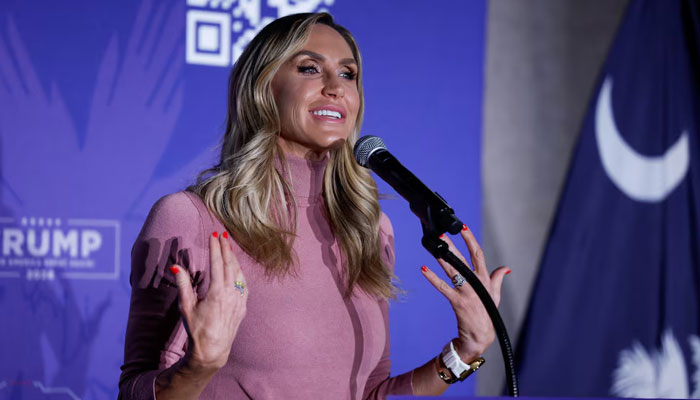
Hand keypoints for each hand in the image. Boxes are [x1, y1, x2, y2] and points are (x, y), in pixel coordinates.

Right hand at [170, 232, 247, 372]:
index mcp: (217, 292)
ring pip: (238, 273)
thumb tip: (176, 267)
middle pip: (230, 264)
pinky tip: (236, 268)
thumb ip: (183, 285)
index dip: (215, 247)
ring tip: (228, 247)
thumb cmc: (197, 329)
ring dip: (233, 259)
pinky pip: (243, 284)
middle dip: (226, 248)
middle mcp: (231, 294)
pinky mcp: (243, 306)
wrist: (213, 350)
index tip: (214, 235)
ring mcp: (239, 300)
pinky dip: (239, 272)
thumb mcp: (186, 307)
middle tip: (222, 235)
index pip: (217, 263)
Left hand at [421, 226, 509, 360]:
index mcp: (484, 279)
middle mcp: (475, 283)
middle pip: (461, 259)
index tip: (463, 228)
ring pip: (451, 270)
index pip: (478, 254)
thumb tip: (506, 267)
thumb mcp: (495, 295)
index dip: (470, 240)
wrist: (481, 336)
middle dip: (450, 245)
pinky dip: (432, 277)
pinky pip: (442, 287)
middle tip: (440, 234)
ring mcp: (466, 292)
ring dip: (441, 257)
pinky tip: (423, 268)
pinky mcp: (456, 301)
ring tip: (432, 246)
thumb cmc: (487, 313)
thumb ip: (498, 279)